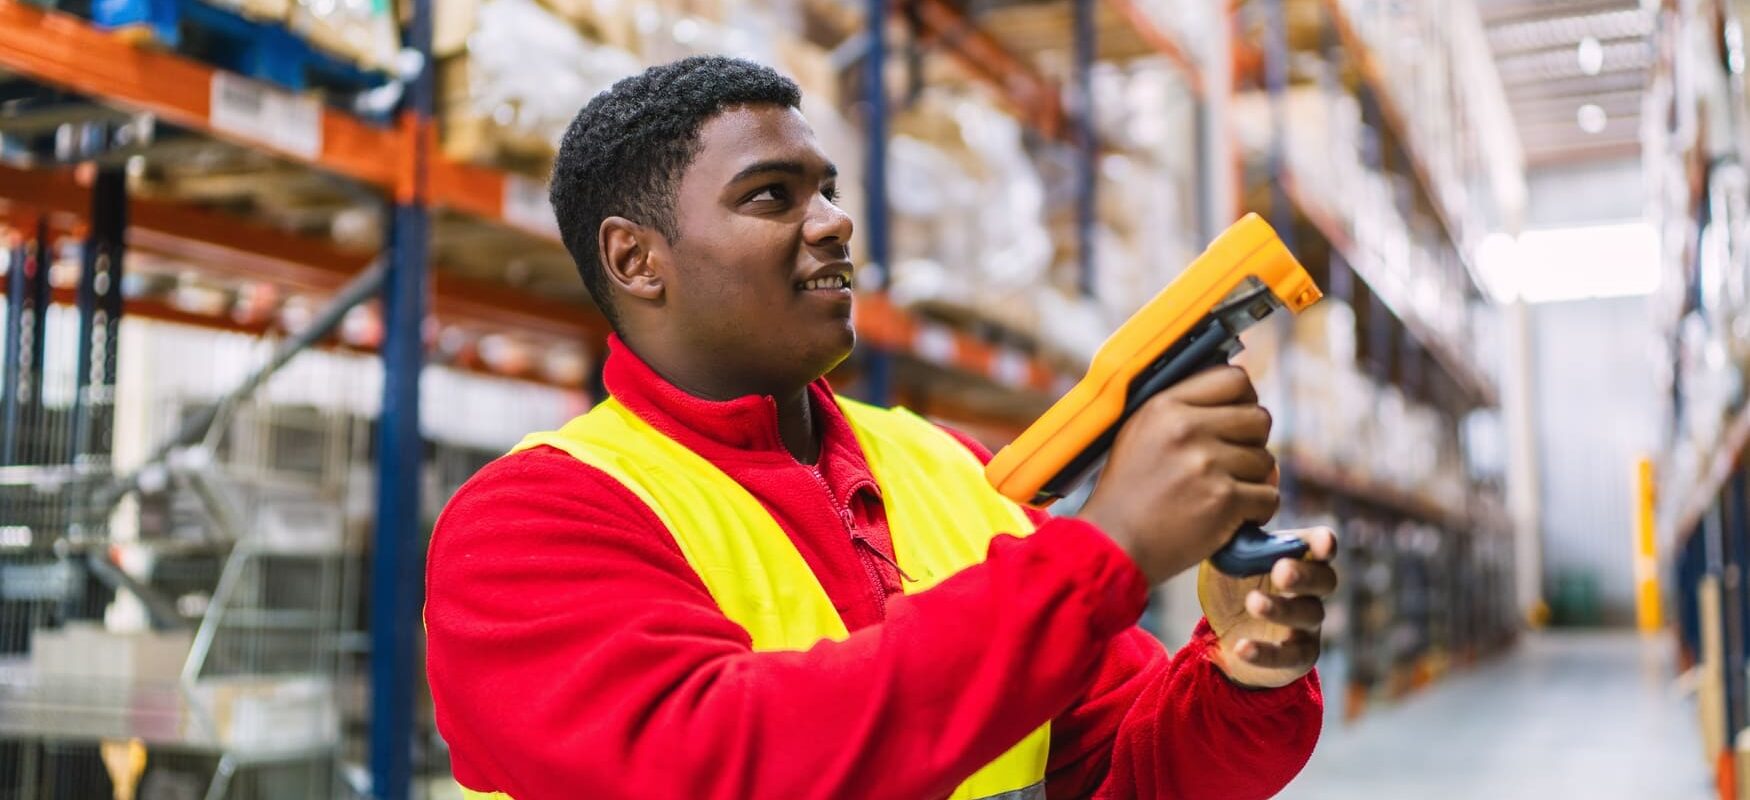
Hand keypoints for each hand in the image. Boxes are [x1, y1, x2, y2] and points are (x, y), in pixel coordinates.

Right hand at [1077, 366, 1278, 584]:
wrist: (1114, 544)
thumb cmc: (1128, 491)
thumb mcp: (1139, 432)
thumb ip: (1181, 408)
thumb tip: (1240, 396)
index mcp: (1165, 406)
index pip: (1234, 379)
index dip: (1245, 400)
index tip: (1237, 421)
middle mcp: (1186, 428)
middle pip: (1260, 418)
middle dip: (1253, 442)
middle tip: (1232, 463)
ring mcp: (1206, 464)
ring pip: (1266, 461)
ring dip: (1253, 480)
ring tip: (1222, 494)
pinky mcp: (1223, 500)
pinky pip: (1268, 496)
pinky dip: (1257, 511)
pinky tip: (1232, 516)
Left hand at [1198, 527, 1337, 688]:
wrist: (1226, 638)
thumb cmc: (1232, 586)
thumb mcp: (1227, 560)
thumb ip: (1233, 538)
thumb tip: (1226, 508)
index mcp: (1297, 559)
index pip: (1320, 546)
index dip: (1324, 543)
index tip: (1321, 542)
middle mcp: (1310, 590)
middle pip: (1325, 580)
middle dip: (1305, 574)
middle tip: (1280, 571)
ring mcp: (1307, 625)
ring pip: (1309, 614)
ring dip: (1282, 608)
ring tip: (1253, 603)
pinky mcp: (1298, 657)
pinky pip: (1289, 657)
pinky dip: (1265, 653)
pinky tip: (1241, 647)